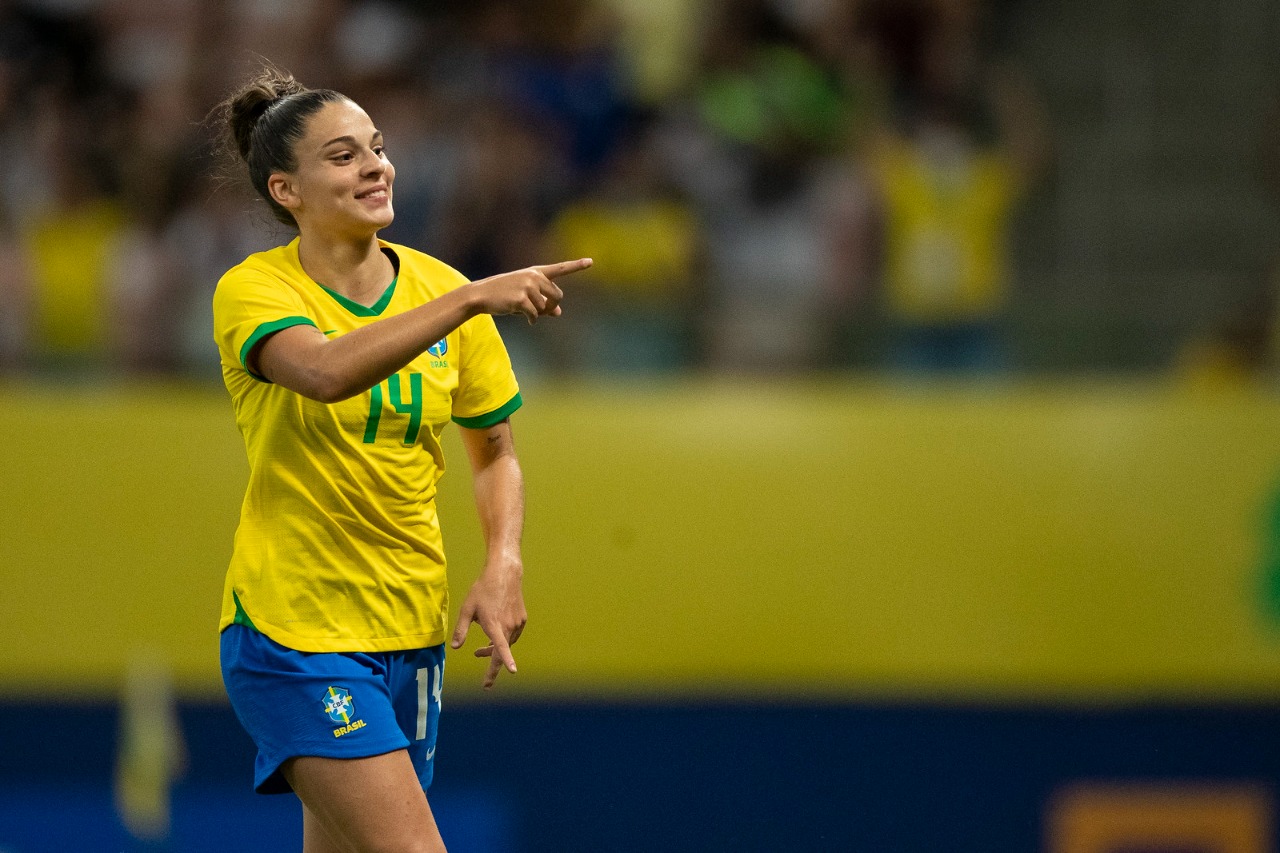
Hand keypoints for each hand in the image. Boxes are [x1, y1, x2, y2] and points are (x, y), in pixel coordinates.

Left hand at [450, 565, 526, 688]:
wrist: (505, 574)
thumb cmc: (483, 590)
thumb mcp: (467, 609)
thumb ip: (461, 630)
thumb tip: (455, 647)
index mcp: (493, 624)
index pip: (501, 647)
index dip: (506, 660)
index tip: (513, 671)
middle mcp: (508, 625)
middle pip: (501, 651)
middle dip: (491, 663)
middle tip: (480, 665)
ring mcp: (517, 623)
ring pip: (508, 643)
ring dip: (496, 648)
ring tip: (484, 647)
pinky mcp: (522, 619)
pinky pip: (513, 635)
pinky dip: (505, 638)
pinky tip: (497, 633)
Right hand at [468, 258, 591, 323]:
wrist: (481, 295)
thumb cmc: (504, 294)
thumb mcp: (525, 295)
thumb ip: (544, 301)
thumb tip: (559, 312)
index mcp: (535, 272)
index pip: (559, 268)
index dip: (576, 266)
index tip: (591, 261)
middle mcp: (533, 276)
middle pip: (557, 295)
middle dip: (550, 306)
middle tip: (540, 311)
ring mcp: (527, 286)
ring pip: (545, 307)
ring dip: (537, 313)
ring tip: (522, 309)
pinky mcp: (521, 298)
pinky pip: (534, 315)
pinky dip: (531, 319)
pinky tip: (524, 317)